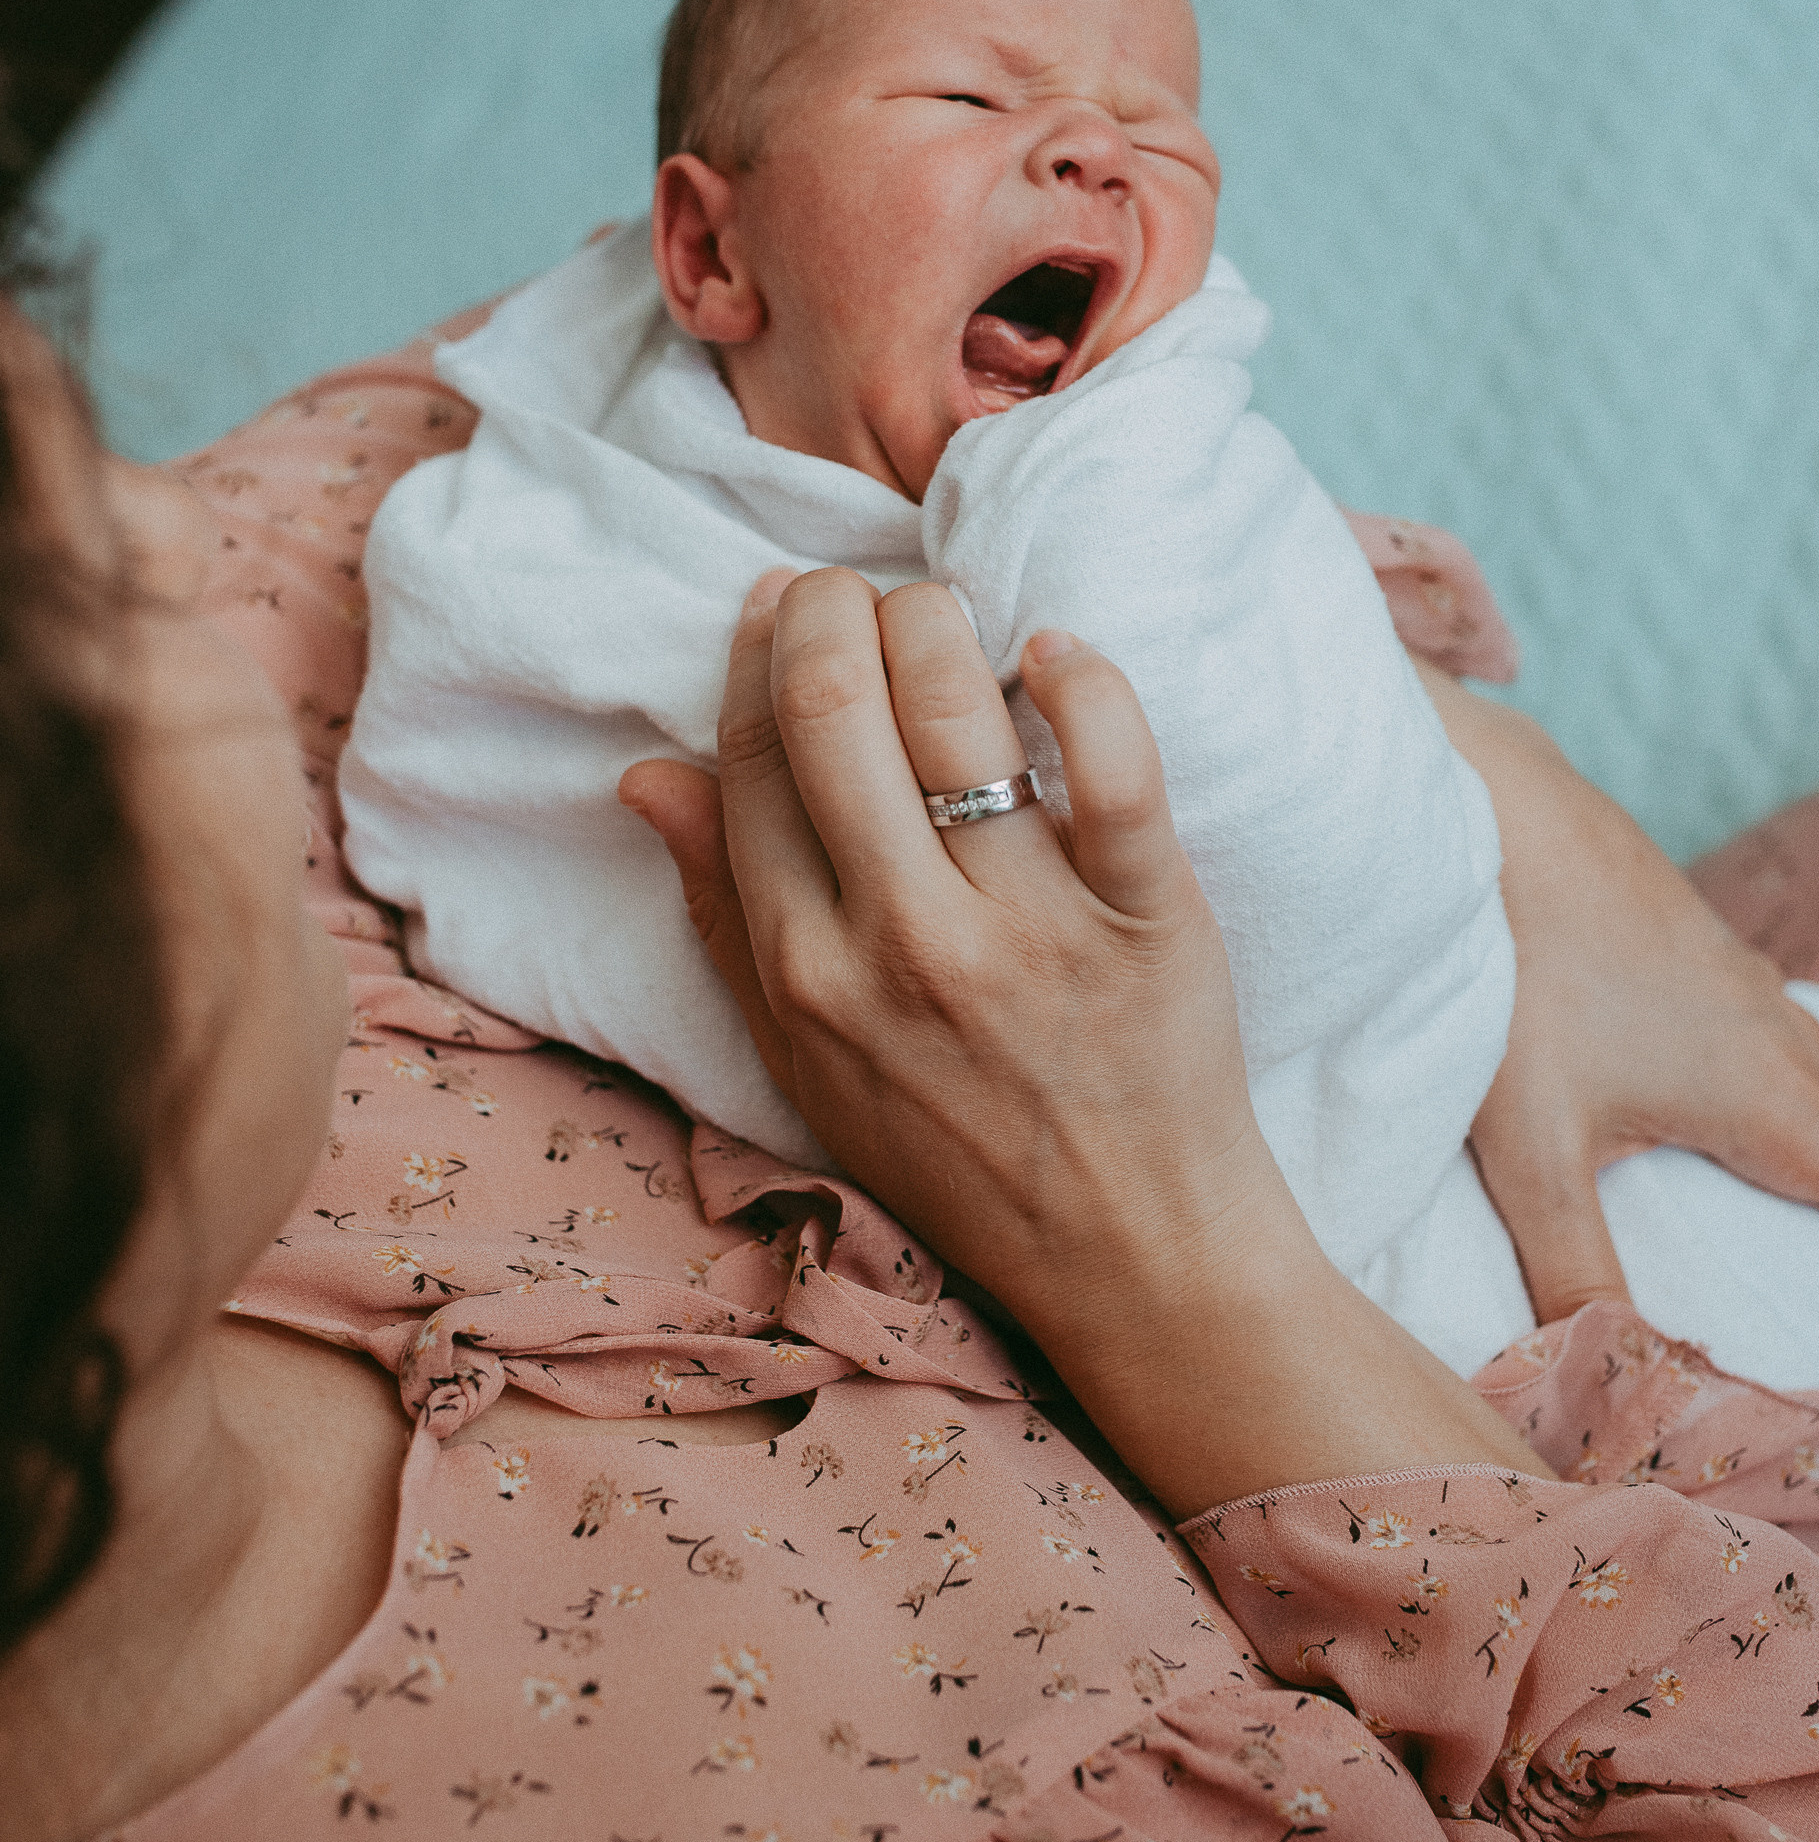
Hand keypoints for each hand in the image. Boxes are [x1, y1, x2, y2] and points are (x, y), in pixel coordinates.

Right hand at [621, 573, 1548, 1513]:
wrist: (1129, 1251)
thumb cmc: (958, 1151)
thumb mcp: (802, 1059)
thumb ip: (723, 914)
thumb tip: (647, 774)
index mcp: (805, 971)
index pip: (750, 758)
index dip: (757, 655)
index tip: (782, 611)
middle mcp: (904, 944)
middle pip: (833, 704)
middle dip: (830, 605)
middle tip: (858, 590)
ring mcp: (1030, 929)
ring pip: (956, 706)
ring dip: (939, 620)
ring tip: (947, 617)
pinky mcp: (1148, 915)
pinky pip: (1113, 759)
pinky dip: (1081, 679)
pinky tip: (1056, 654)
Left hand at [1420, 667, 1818, 1322]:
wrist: (1492, 812)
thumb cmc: (1512, 970)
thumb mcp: (1530, 1144)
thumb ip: (1570, 1269)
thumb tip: (1602, 1377)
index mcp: (1767, 1102)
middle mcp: (1780, 1042)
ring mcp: (1747, 986)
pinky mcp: (1702, 948)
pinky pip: (1808, 1034)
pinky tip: (1804, 1082)